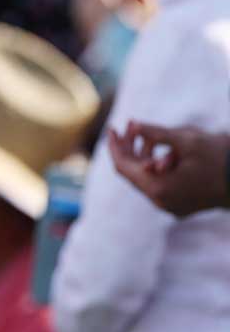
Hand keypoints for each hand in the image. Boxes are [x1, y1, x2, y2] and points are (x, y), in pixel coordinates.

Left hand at [108, 120, 229, 216]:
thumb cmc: (219, 158)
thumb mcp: (186, 140)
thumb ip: (155, 132)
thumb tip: (131, 124)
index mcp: (158, 189)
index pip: (122, 166)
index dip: (114, 145)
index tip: (112, 127)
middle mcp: (161, 202)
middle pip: (133, 173)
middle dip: (129, 148)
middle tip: (129, 127)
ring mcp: (171, 207)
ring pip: (146, 180)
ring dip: (142, 157)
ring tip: (144, 135)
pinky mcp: (181, 207)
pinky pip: (159, 186)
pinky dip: (155, 169)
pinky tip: (159, 151)